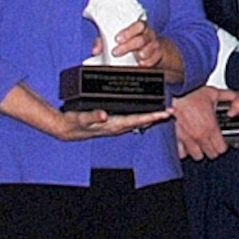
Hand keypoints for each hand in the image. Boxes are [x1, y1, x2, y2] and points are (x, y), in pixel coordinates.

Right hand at [48, 106, 173, 141]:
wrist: (67, 128)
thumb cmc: (75, 122)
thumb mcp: (82, 118)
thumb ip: (92, 117)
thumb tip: (104, 115)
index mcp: (114, 124)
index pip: (138, 120)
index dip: (152, 116)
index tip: (164, 113)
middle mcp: (118, 126)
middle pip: (142, 121)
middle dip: (157, 117)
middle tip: (171, 111)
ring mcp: (117, 125)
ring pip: (138, 121)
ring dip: (151, 116)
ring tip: (164, 111)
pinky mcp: (114, 122)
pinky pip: (132, 119)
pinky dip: (141, 115)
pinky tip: (146, 111)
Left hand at [105, 20, 176, 69]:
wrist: (157, 50)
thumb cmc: (133, 42)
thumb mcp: (118, 40)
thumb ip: (104, 42)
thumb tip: (95, 50)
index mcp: (139, 27)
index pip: (137, 25)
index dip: (128, 31)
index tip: (117, 39)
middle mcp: (148, 35)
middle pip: (141, 38)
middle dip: (128, 46)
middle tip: (116, 52)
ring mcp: (154, 45)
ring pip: (150, 47)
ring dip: (142, 53)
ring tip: (135, 58)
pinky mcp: (159, 55)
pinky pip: (156, 58)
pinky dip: (148, 62)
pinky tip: (142, 64)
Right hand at [171, 85, 238, 160]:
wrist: (174, 91)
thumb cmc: (192, 92)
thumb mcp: (215, 93)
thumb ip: (232, 99)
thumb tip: (236, 110)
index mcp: (210, 127)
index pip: (221, 149)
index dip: (224, 146)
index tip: (223, 142)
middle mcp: (199, 136)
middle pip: (211, 155)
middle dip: (214, 149)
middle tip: (213, 142)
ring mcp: (187, 138)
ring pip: (197, 156)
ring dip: (200, 151)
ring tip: (202, 144)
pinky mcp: (176, 138)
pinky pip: (181, 153)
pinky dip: (185, 151)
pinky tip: (189, 144)